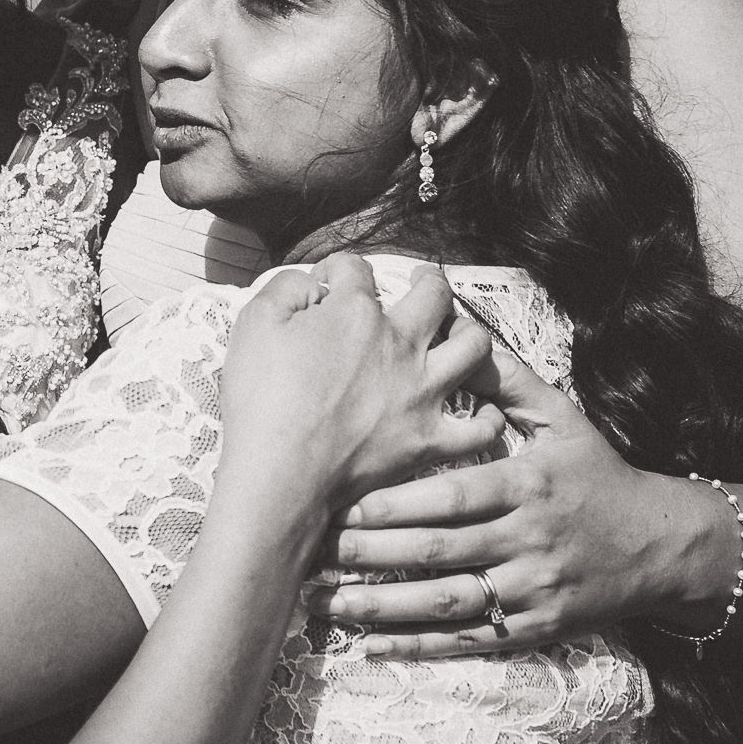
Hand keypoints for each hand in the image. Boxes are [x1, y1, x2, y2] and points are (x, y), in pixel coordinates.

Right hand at [218, 256, 503, 512]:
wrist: (281, 473)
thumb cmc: (261, 400)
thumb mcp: (254, 324)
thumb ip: (286, 289)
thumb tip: (311, 286)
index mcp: (355, 313)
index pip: (355, 270)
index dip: (337, 271)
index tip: (325, 285)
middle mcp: (399, 344)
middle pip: (434, 295)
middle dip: (428, 281)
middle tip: (420, 283)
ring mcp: (422, 393)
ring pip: (474, 348)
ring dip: (470, 333)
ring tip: (458, 333)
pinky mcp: (429, 440)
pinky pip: (481, 428)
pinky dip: (488, 418)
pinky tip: (481, 411)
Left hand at [310, 337, 723, 657]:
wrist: (661, 544)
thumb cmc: (597, 473)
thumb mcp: (563, 418)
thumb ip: (507, 382)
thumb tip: (457, 333)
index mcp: (529, 484)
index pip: (454, 497)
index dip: (399, 504)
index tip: (345, 505)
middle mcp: (530, 539)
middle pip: (441, 550)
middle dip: (372, 554)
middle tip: (314, 551)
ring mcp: (535, 588)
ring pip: (449, 602)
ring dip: (382, 606)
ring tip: (326, 602)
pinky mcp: (538, 627)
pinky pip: (471, 640)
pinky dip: (419, 646)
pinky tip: (371, 646)